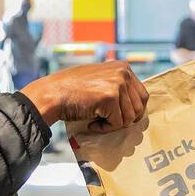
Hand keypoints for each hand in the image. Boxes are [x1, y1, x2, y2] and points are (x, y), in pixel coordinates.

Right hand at [20, 61, 147, 132]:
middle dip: (124, 119)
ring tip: (97, 121)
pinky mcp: (111, 97)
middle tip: (107, 121)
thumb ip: (117, 84)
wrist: (52, 94)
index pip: (142, 95)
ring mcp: (118, 84)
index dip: (131, 111)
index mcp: (123, 67)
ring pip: (130, 117)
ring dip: (114, 125)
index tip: (117, 117)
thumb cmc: (72, 90)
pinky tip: (92, 124)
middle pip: (139, 107)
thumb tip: (136, 103)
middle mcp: (123, 72)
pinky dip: (105, 129)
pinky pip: (118, 123)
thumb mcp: (100, 78)